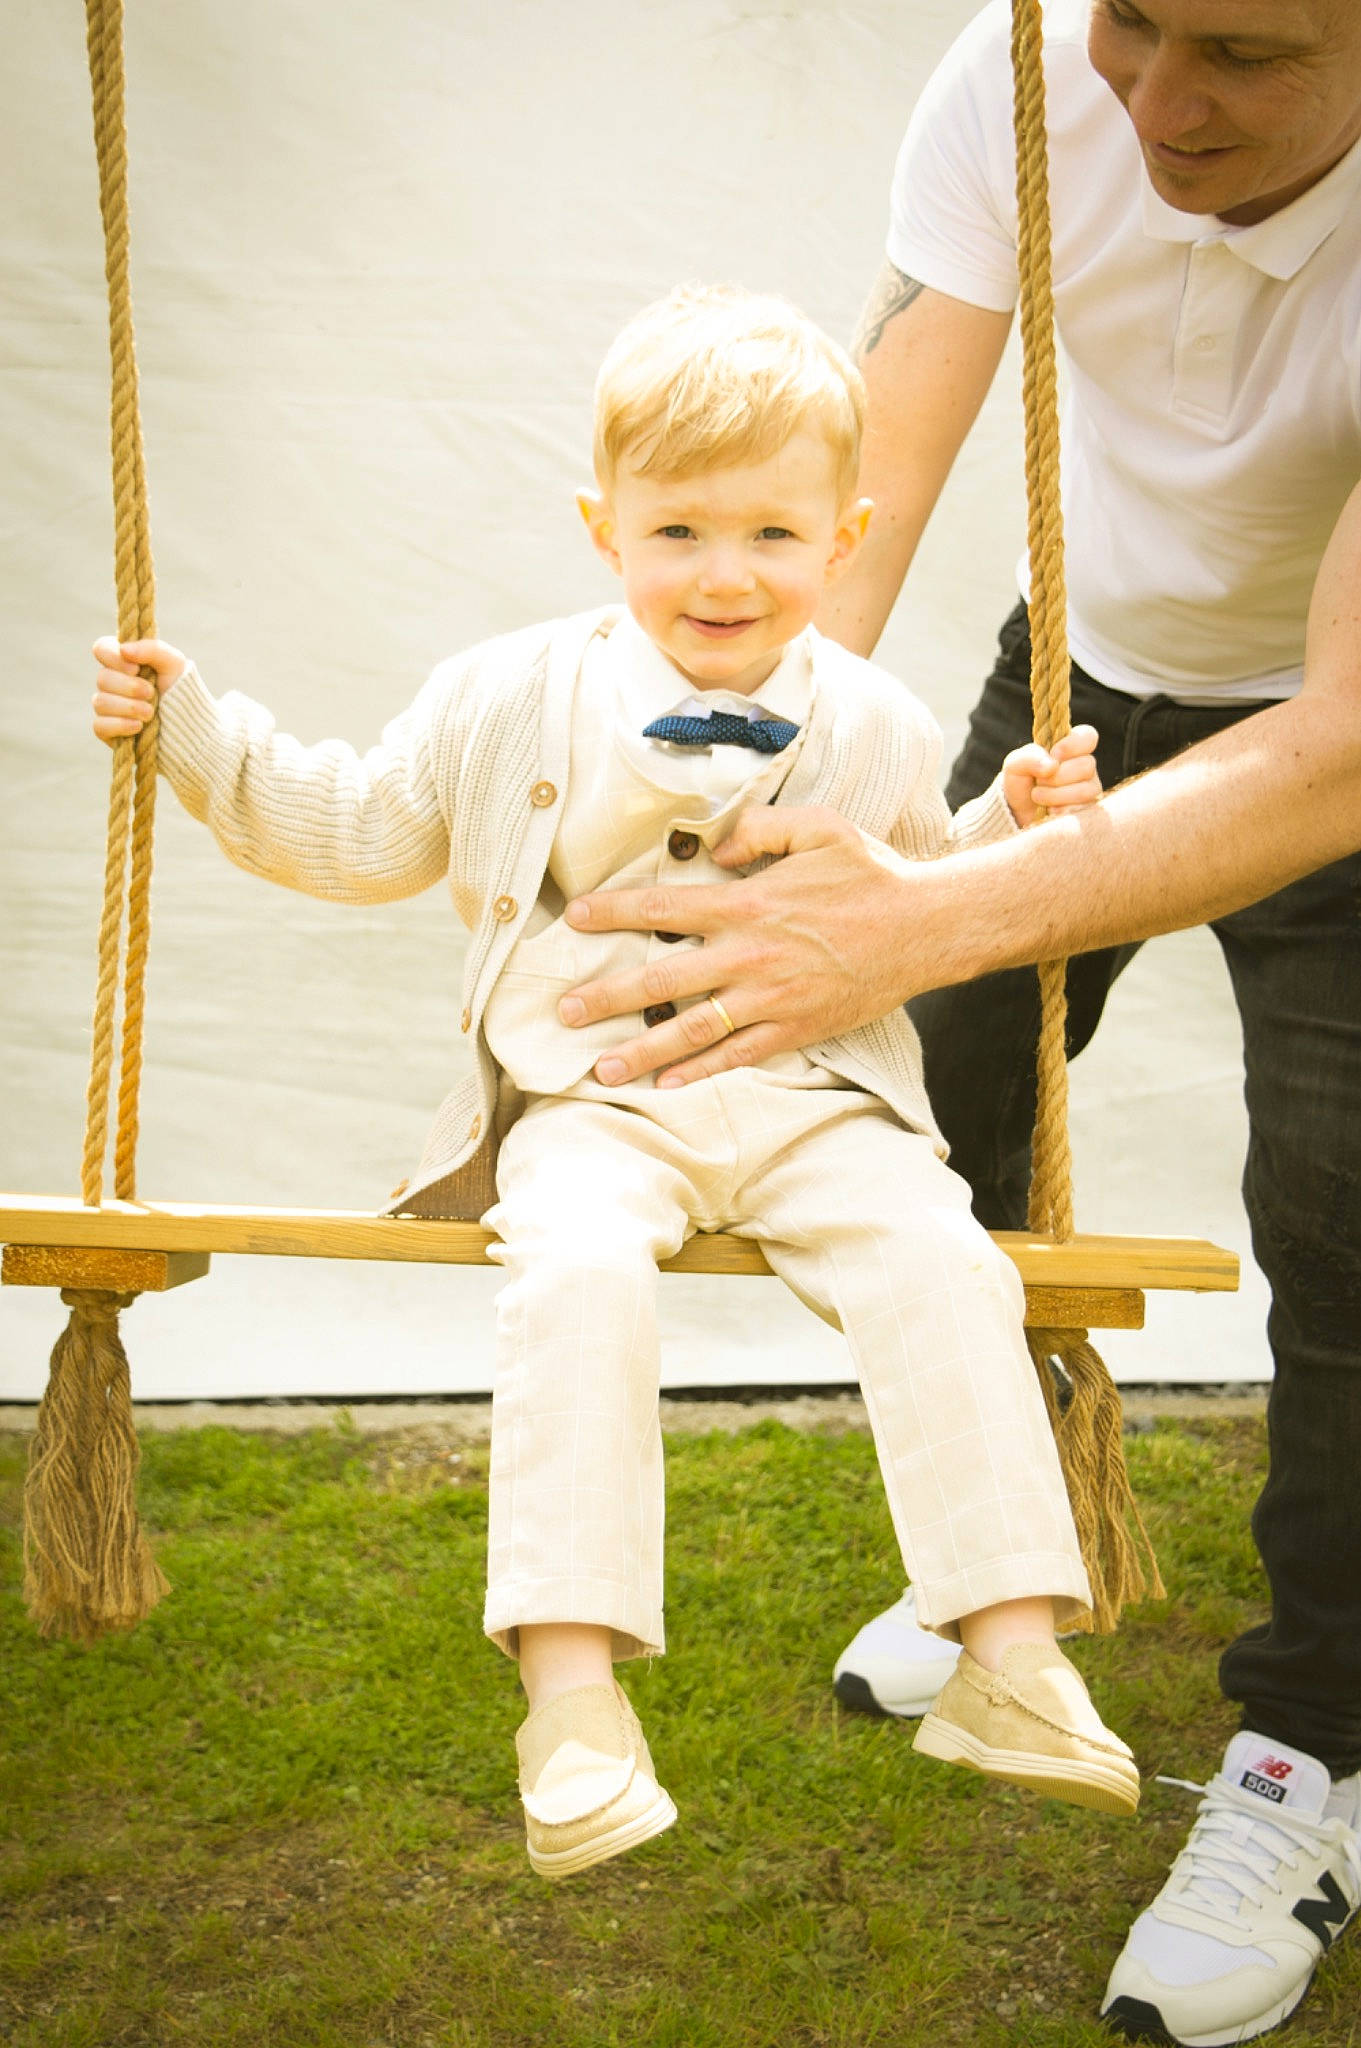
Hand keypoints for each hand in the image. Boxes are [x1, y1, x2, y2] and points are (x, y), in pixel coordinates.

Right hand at [91, 635, 187, 743]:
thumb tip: (124, 650)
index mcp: (122, 661)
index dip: (114, 658)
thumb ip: (152, 649)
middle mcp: (110, 682)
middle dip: (130, 687)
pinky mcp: (106, 730)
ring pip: (100, 702)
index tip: (136, 669)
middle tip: (151, 694)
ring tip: (150, 713)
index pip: (101, 649)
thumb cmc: (179, 689)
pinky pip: (100, 726)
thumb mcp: (174, 663)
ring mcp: (107, 706)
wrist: (187, 724)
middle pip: (102, 678)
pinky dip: (120, 725)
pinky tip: (138, 726)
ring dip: (129, 707)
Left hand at [557, 804, 919, 1086]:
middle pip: (662, 980)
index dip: (614, 913)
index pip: (664, 908)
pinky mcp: (795, 1028)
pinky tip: (666, 1082)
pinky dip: (700, 1071)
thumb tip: (716, 850)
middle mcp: (750, 955)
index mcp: (748, 904)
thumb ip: (760, 829)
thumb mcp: (818, 827)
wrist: (925, 927)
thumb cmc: (869, 874)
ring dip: (642, 1049)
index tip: (576, 919)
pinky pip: (738, 1055)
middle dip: (607, 996)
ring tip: (601, 1067)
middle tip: (564, 1010)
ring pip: (692, 1029)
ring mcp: (771, 998)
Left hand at [1001, 723, 1100, 826]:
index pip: (1088, 736)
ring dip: (1056, 795)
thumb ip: (1030, 757)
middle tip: (1039, 781)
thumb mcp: (1015, 765)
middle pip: (1087, 765)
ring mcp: (1089, 789)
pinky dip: (1060, 811)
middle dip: (1057, 776)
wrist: (1017, 813)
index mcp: (1071, 748)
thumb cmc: (1020, 782)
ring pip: (1085, 790)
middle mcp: (1084, 767)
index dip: (1073, 744)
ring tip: (1038, 797)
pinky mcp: (1088, 810)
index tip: (1054, 754)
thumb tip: (1052, 765)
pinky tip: (1049, 810)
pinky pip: (1082, 810)